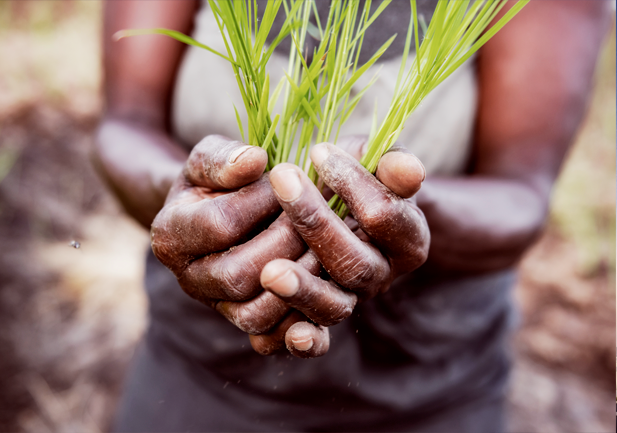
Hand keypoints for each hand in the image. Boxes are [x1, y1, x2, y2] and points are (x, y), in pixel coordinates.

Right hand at [151, 135, 312, 334]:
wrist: (214, 216)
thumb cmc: (214, 182)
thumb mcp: (209, 159)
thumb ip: (223, 157)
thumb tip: (253, 160)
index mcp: (170, 236)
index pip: (220, 225)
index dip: (261, 201)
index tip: (287, 178)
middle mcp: (189, 279)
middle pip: (237, 275)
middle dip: (285, 243)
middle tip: (317, 216)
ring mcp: (217, 306)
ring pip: (255, 313)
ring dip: (299, 280)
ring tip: (323, 246)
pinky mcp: (246, 322)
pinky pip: (272, 338)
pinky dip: (301, 323)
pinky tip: (326, 288)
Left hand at [256, 142, 429, 355]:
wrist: (341, 212)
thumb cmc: (355, 180)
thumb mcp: (374, 162)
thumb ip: (390, 163)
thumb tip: (407, 169)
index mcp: (406, 240)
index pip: (385, 216)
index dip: (354, 183)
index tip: (318, 149)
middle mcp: (380, 277)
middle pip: (356, 264)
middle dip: (318, 223)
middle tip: (282, 180)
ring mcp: (349, 300)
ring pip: (334, 307)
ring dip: (304, 290)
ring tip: (270, 272)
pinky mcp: (318, 320)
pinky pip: (315, 340)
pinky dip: (302, 342)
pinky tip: (287, 334)